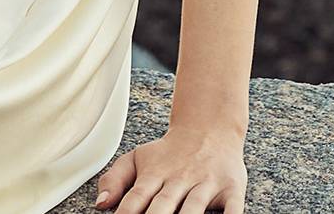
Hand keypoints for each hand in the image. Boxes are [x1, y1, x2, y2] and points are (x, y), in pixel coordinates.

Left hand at [92, 122, 246, 212]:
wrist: (210, 127)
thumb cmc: (170, 152)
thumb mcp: (138, 158)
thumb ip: (115, 179)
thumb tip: (100, 204)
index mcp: (155, 174)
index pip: (136, 198)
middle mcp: (180, 179)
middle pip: (162, 206)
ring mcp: (207, 184)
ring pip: (193, 209)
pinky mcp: (232, 188)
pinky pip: (233, 208)